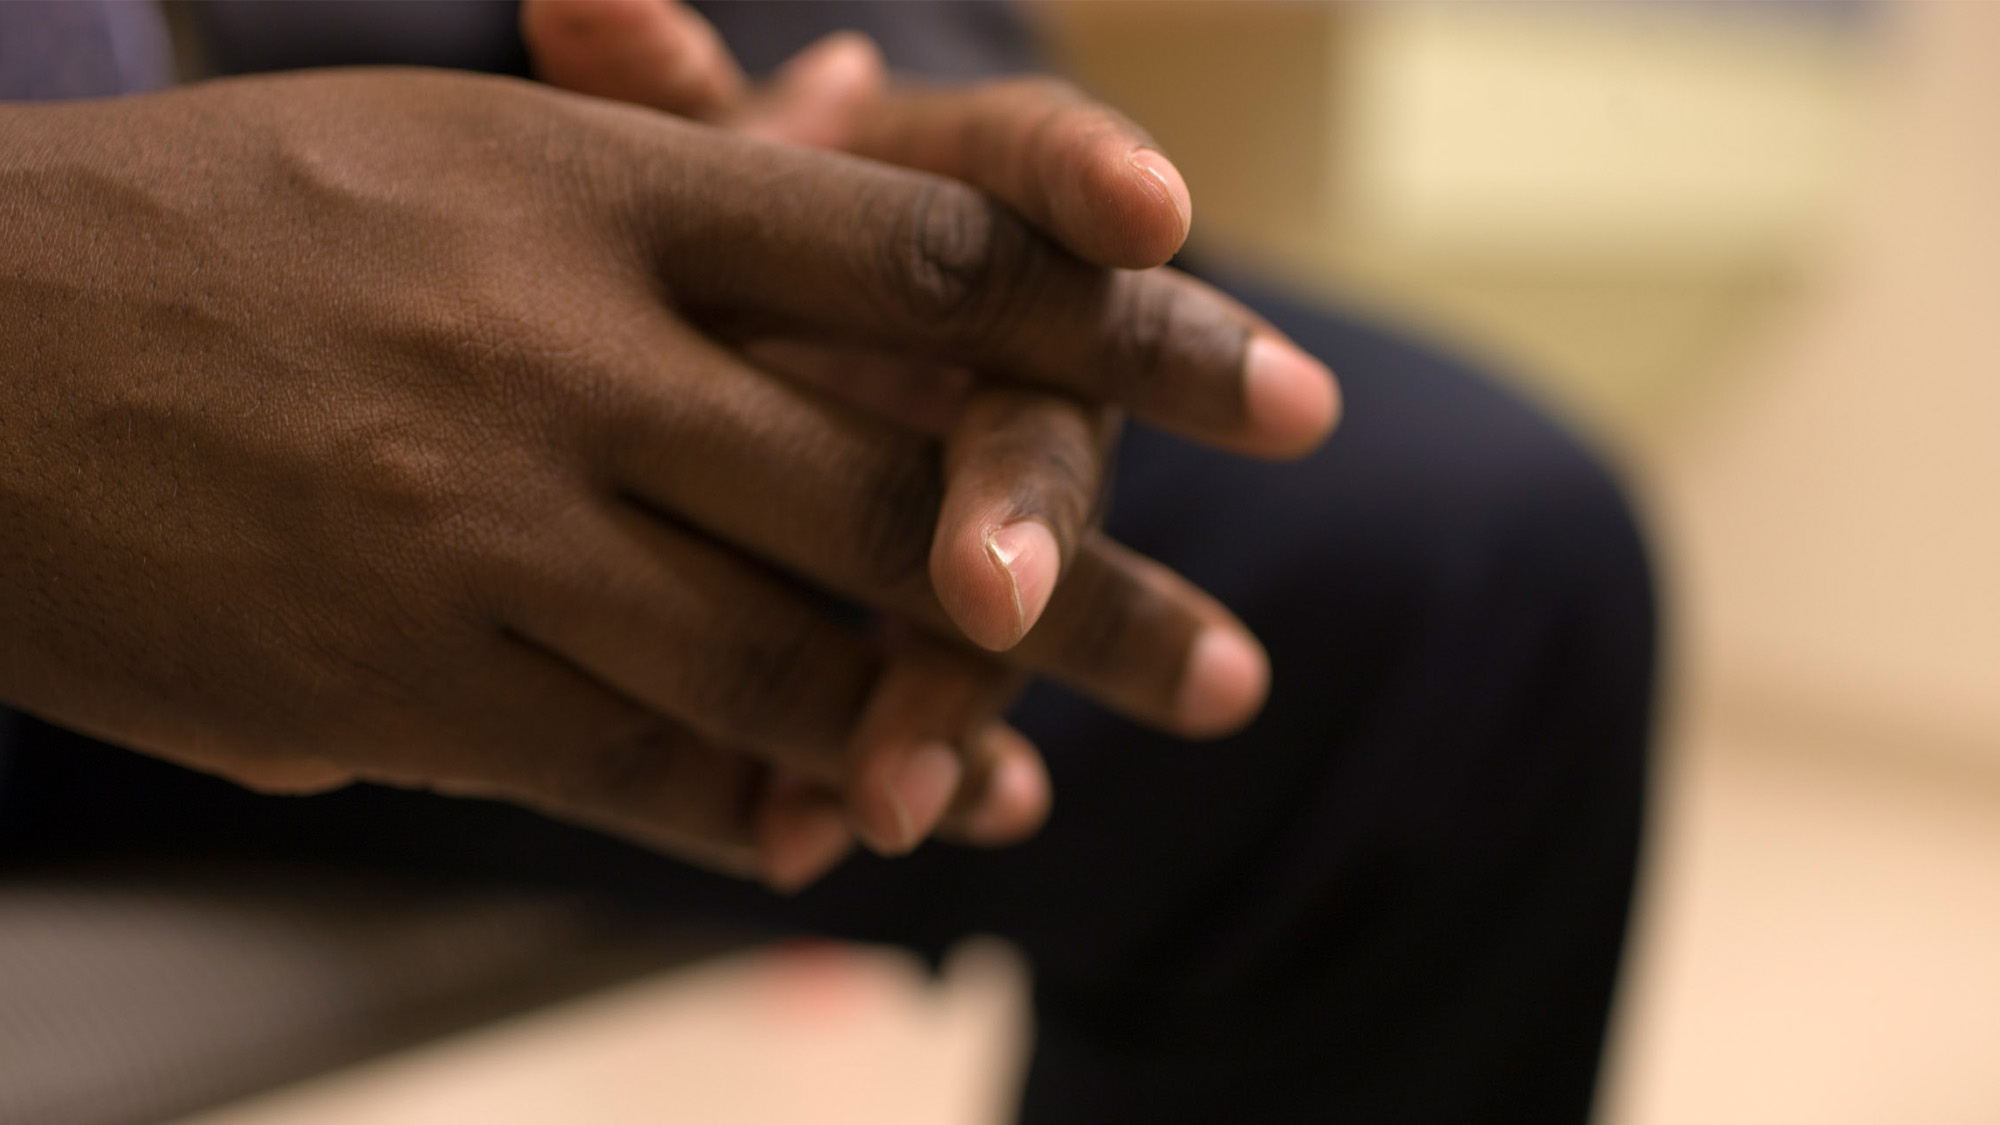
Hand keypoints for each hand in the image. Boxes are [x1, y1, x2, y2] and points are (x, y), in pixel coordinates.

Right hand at [0, 70, 1332, 886]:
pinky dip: (770, 804)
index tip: (1270, 389)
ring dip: (948, 735)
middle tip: (1236, 675)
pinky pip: (646, 767)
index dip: (1126, 322)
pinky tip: (858, 827)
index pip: (934, 257)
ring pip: (792, 660)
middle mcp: (571, 354)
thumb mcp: (462, 146)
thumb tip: (858, 150)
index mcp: (604, 192)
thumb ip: (669, 172)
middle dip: (1096, 597)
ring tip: (1061, 779)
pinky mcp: (403, 683)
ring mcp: (488, 527)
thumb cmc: (235, 229)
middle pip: (906, 493)